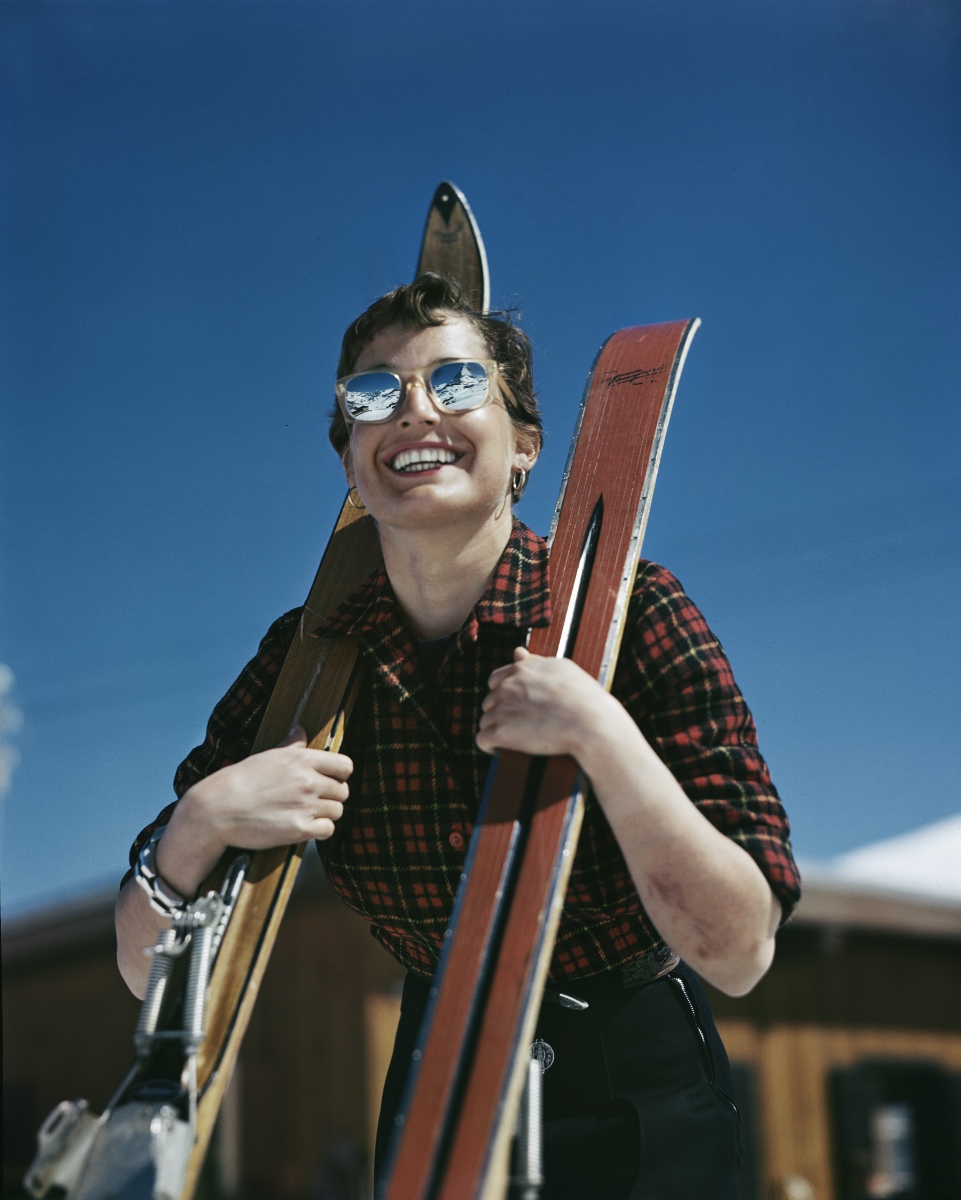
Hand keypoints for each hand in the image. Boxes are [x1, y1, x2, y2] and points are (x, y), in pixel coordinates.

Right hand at [156, 727, 351, 896]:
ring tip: (306, 814)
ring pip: (338, 811)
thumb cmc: (240, 781)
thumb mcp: (267, 756)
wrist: (218, 809)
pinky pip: (328, 830)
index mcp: (301, 759)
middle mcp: (308, 781)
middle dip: (332, 797)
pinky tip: (304, 826)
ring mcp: (305, 805)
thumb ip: (291, 745)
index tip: (331, 780)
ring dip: (325, 814)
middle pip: (343, 791)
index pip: (345, 765)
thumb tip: (300, 730)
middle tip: (314, 801)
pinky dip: (319, 830)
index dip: (341, 775)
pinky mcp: (299, 829)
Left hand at [476, 647, 613, 757]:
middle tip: (520, 725)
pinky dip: (488, 745)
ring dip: (496, 729)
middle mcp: (508, 686)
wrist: (591, 723)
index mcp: (521, 669)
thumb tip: (517, 652)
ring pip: (486, 720)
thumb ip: (535, 660)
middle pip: (490, 701)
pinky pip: (482, 740)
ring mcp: (503, 709)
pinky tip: (498, 749)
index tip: (516, 706)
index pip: (496, 680)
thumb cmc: (584, 698)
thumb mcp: (562, 669)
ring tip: (514, 739)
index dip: (504, 694)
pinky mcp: (501, 733)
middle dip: (500, 712)